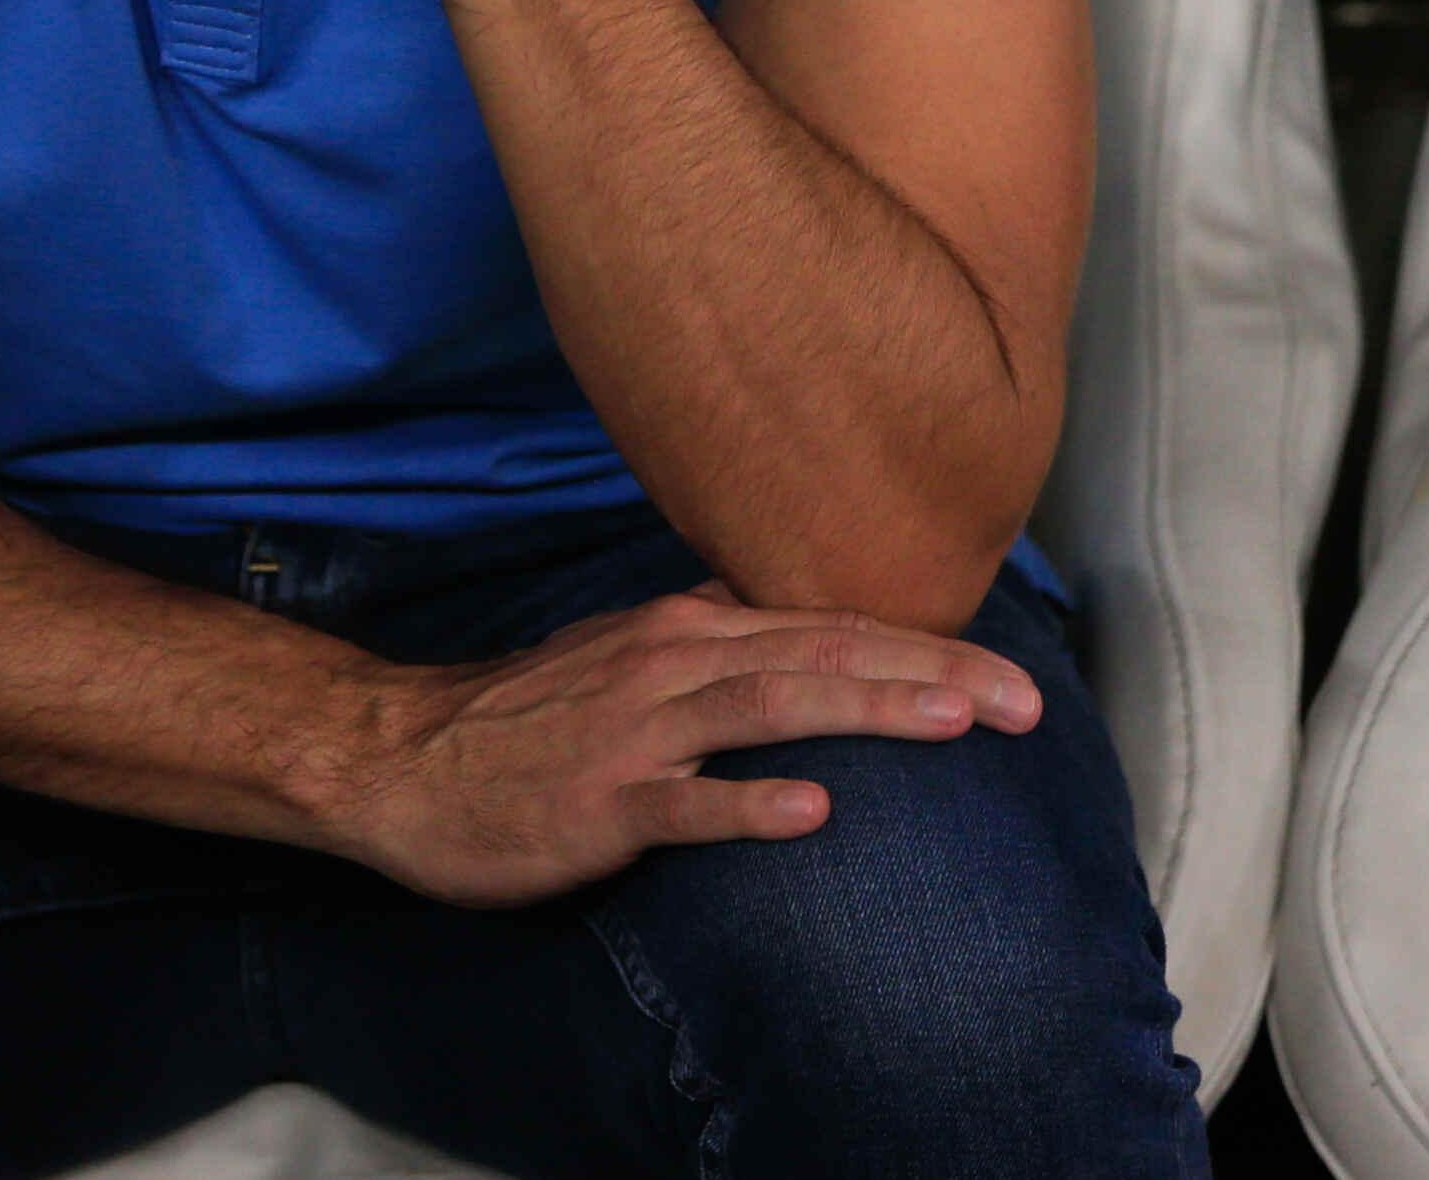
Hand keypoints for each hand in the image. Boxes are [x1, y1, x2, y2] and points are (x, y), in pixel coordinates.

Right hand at [327, 586, 1041, 906]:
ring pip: (768, 709)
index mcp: (687, 628)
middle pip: (821, 655)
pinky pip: (683, 807)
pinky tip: (812, 813)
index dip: (925, 645)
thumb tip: (791, 616)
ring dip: (864, 707)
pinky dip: (747, 804)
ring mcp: (637, 732)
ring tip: (951, 722)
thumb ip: (713, 637)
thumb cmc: (525, 716)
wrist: (403, 756)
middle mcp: (672, 662)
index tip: (1013, 675)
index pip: (828, 626)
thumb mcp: (626, 652)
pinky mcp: (599, 804)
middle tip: (1026, 703)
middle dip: (931, 673)